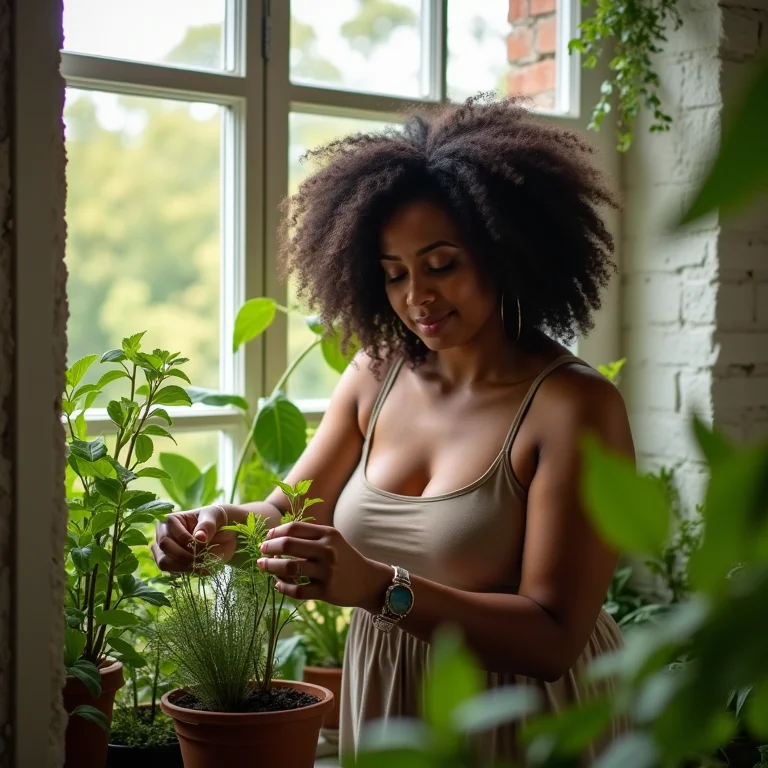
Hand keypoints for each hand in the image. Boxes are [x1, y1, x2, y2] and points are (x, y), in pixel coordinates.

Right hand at [152, 505, 235, 571]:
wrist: (225, 532)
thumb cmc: (216, 519)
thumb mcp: (214, 516)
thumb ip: (207, 525)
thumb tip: (199, 537)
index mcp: (170, 520)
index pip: (168, 534)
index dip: (186, 541)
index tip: (204, 543)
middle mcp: (163, 535)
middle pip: (164, 548)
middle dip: (185, 555)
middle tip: (203, 557)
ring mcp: (165, 551)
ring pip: (165, 563)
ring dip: (185, 565)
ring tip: (204, 562)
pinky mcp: (173, 563)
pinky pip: (174, 572)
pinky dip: (189, 571)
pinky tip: (203, 567)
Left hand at [257, 521, 392, 609]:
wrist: (368, 581)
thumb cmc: (344, 558)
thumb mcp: (332, 540)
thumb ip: (310, 536)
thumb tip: (276, 535)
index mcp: (328, 534)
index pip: (294, 528)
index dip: (276, 532)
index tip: (267, 538)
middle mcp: (327, 550)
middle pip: (288, 545)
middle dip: (269, 548)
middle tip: (261, 552)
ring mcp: (327, 571)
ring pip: (289, 568)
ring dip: (271, 567)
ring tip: (264, 567)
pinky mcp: (325, 591)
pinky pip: (296, 590)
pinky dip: (283, 587)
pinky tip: (278, 584)